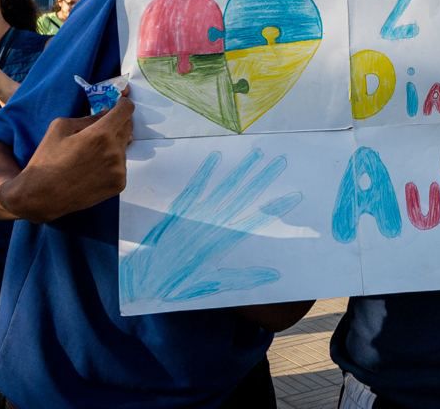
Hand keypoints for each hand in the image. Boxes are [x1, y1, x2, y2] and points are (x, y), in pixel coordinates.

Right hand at [0, 93, 134, 222]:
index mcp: (101, 134)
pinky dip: (112, 162)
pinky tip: (94, 167)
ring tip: (92, 153)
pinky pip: (121, 165)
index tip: (119, 103)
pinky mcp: (119, 184)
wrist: (42, 195)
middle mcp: (115, 151)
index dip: (123, 104)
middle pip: (127, 127)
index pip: (126, 110)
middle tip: (102, 127)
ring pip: (124, 147)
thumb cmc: (47, 159)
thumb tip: (106, 113)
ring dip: (114, 144)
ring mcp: (119, 169)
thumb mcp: (60, 127)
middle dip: (117, 123)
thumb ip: (88, 117)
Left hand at [120, 147, 301, 306]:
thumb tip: (272, 275)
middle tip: (280, 162)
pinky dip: (206, 172)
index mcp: (223, 242)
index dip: (276, 208)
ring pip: (224, 188)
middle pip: (244, 197)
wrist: (144, 278)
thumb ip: (243, 279)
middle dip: (263, 179)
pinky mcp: (179, 209)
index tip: (294, 195)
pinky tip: (217, 157)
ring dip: (241, 171)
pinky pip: (195, 187)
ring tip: (256, 154)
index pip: (257, 220)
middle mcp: (212, 224)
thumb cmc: (179, 284)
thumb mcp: (214, 285)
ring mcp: (195, 214)